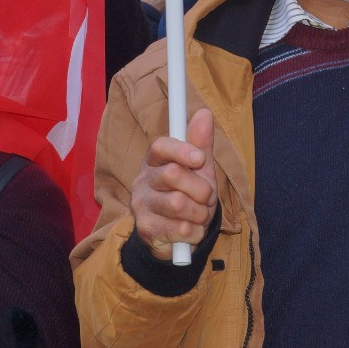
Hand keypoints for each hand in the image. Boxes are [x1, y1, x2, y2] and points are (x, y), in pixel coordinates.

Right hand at [131, 108, 217, 259]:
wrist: (175, 234)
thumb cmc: (188, 193)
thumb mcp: (198, 168)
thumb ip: (201, 143)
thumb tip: (205, 113)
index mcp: (155, 160)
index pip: (161, 146)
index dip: (181, 150)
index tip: (200, 159)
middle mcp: (143, 180)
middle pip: (172, 174)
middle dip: (200, 188)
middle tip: (207, 196)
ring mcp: (142, 205)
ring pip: (178, 204)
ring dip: (200, 212)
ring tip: (200, 214)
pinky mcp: (146, 229)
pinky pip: (180, 228)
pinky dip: (196, 231)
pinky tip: (192, 229)